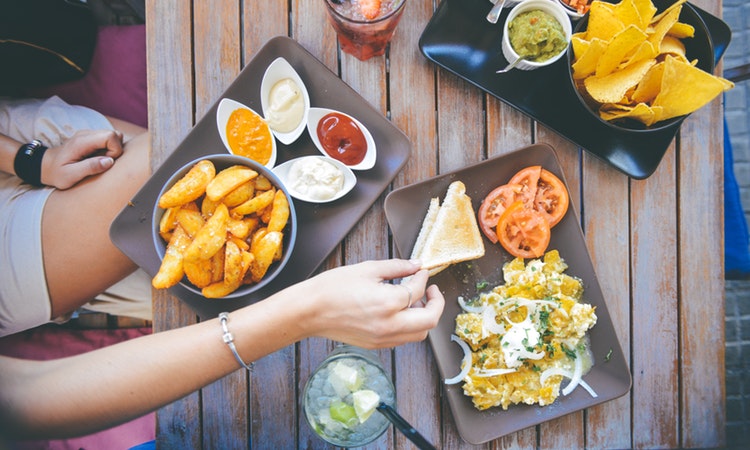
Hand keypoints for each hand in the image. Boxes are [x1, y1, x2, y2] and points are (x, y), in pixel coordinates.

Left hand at [40, 129, 123, 188]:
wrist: (45, 166)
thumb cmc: (57, 173)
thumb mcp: (70, 175)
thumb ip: (90, 168)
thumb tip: (109, 161)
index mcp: (82, 142)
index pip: (110, 136)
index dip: (115, 150)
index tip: (106, 163)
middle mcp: (86, 134)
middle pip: (115, 134)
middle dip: (116, 150)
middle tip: (102, 162)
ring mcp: (88, 134)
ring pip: (114, 136)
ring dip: (113, 150)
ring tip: (100, 161)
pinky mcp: (91, 138)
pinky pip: (109, 140)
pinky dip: (109, 149)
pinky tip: (98, 158)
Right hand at [296, 259, 444, 348]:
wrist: (310, 311)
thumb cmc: (333, 288)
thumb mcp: (367, 269)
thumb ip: (397, 267)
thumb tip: (416, 265)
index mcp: (388, 303)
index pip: (417, 291)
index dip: (423, 278)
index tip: (421, 271)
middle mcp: (390, 325)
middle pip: (430, 320)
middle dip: (436, 303)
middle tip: (432, 290)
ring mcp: (383, 338)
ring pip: (419, 334)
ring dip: (424, 317)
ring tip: (416, 301)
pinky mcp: (376, 345)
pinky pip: (403, 339)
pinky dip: (410, 326)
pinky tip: (401, 312)